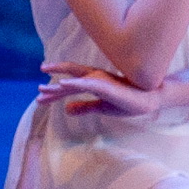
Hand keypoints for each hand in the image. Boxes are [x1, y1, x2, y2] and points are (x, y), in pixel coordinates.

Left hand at [37, 62, 161, 120]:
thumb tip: (66, 111)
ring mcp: (99, 80)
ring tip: (43, 89)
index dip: (54, 90)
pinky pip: (86, 82)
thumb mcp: (101, 107)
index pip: (69, 85)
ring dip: (58, 86)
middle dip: (52, 88)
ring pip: (73, 81)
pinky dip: (74, 82)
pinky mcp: (106, 85)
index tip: (40, 96)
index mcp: (92, 83)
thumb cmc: (127, 101)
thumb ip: (84, 107)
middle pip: (67, 81)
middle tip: (38, 93)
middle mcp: (93, 78)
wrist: (150, 99)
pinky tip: (63, 83)